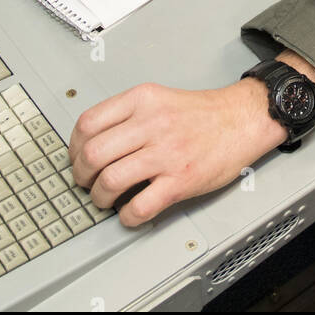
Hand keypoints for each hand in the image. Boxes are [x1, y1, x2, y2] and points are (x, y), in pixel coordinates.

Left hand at [68, 79, 286, 227]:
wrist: (242, 119)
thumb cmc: (201, 113)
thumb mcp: (158, 98)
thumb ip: (127, 114)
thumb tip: (92, 141)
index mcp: (141, 100)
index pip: (88, 122)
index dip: (72, 146)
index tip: (75, 157)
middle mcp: (151, 124)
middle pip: (93, 152)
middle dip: (80, 174)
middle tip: (84, 182)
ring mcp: (166, 153)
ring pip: (111, 180)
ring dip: (99, 196)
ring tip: (103, 199)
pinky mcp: (181, 180)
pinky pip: (141, 206)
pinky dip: (127, 216)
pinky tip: (128, 214)